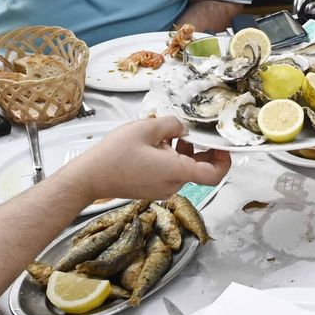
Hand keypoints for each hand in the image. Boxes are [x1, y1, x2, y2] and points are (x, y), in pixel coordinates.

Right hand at [71, 116, 231, 201]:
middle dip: (199, 149)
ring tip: (165, 135)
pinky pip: (170, 173)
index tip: (222, 146)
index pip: (213, 175)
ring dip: (182, 151)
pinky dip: (170, 158)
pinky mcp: (153, 188)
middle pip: (198, 168)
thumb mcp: (145, 128)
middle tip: (191, 131)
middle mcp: (172, 185)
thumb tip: (183, 128)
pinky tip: (155, 144)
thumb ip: (171, 124)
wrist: (90, 177)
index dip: (224, 161)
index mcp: (175, 171)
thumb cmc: (114, 155)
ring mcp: (162, 189)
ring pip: (183, 168)